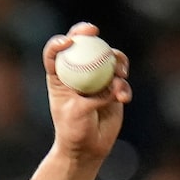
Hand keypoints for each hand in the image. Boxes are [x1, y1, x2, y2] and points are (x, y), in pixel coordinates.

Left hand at [43, 23, 131, 161]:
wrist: (87, 148)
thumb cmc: (74, 131)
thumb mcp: (78, 113)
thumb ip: (93, 97)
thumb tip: (111, 86)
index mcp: (59, 78)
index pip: (55, 54)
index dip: (58, 43)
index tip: (68, 41)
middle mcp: (77, 74)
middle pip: (83, 46)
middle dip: (88, 35)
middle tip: (95, 32)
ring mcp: (96, 79)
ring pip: (108, 58)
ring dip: (116, 61)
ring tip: (119, 75)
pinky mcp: (112, 89)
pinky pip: (121, 80)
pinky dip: (124, 86)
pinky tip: (123, 98)